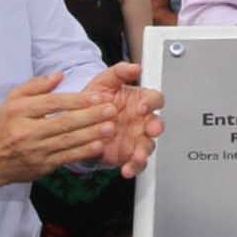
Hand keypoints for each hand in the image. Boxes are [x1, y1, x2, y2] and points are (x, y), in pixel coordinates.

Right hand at [0, 72, 115, 183]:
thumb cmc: (5, 126)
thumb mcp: (12, 100)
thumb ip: (36, 86)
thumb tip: (59, 75)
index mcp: (19, 111)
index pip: (52, 103)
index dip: (76, 100)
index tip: (97, 96)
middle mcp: (26, 131)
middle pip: (63, 122)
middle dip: (90, 116)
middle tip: (111, 110)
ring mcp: (34, 150)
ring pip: (67, 141)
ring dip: (91, 134)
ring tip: (110, 127)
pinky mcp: (41, 166)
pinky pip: (66, 157)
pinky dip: (83, 152)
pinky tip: (98, 145)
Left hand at [85, 62, 165, 176]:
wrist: (79, 121)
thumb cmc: (96, 99)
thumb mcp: (105, 81)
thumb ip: (120, 72)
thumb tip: (135, 67)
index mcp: (140, 101)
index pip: (155, 100)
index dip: (151, 103)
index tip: (141, 106)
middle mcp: (141, 121)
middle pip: (157, 124)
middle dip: (156, 127)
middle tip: (151, 130)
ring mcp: (136, 138)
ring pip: (148, 145)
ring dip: (145, 151)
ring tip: (138, 155)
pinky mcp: (128, 154)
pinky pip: (136, 163)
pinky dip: (133, 167)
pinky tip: (127, 169)